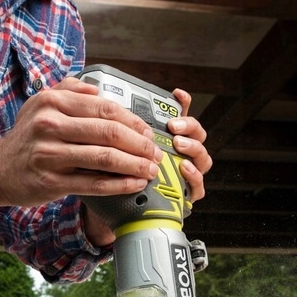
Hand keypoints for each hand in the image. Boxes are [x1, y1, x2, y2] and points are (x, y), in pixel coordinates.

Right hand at [0, 77, 162, 206]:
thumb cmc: (27, 137)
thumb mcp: (40, 104)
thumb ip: (70, 89)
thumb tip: (98, 88)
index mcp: (52, 102)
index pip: (105, 108)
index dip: (134, 121)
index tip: (149, 132)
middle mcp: (50, 125)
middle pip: (109, 133)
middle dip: (140, 144)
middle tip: (155, 153)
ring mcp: (50, 155)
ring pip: (105, 159)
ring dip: (135, 165)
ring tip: (151, 169)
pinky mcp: (52, 182)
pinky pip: (94, 184)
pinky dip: (119, 184)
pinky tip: (134, 184)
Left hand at [81, 88, 211, 246]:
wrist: (107, 207)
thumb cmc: (109, 171)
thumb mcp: (105, 145)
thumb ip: (103, 121)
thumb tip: (93, 89)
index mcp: (163, 138)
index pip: (181, 115)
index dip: (183, 103)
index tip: (177, 94)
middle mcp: (177, 155)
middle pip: (198, 134)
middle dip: (190, 126)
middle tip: (173, 126)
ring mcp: (183, 174)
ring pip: (203, 158)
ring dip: (194, 149)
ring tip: (179, 145)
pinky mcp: (183, 196)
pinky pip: (198, 187)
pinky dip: (194, 176)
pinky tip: (183, 168)